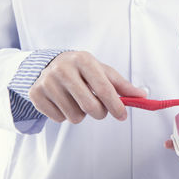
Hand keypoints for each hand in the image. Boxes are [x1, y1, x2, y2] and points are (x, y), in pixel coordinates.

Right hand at [29, 51, 145, 123]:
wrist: (49, 64)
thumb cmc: (82, 69)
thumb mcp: (102, 71)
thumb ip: (122, 85)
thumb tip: (143, 96)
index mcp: (84, 60)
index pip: (104, 88)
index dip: (116, 106)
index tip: (122, 116)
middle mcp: (63, 69)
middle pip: (90, 106)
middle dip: (100, 113)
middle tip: (99, 109)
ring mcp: (47, 81)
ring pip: (74, 116)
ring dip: (81, 114)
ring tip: (78, 101)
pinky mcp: (35, 94)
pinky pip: (58, 119)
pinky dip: (65, 115)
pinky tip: (64, 102)